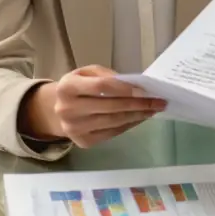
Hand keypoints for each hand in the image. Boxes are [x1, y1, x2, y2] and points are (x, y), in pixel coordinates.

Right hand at [19, 66, 165, 147]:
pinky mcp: (83, 142)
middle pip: (110, 106)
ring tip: (153, 110)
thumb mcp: (86, 73)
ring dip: (137, 116)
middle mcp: (67, 109)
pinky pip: (112, 133)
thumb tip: (133, 85)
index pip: (101, 87)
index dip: (125, 89)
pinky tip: (140, 118)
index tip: (145, 90)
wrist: (56, 110)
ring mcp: (74, 128)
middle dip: (138, 104)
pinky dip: (128, 125)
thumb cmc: (77, 87)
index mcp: (67, 87)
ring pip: (113, 122)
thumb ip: (106, 75)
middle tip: (158, 101)